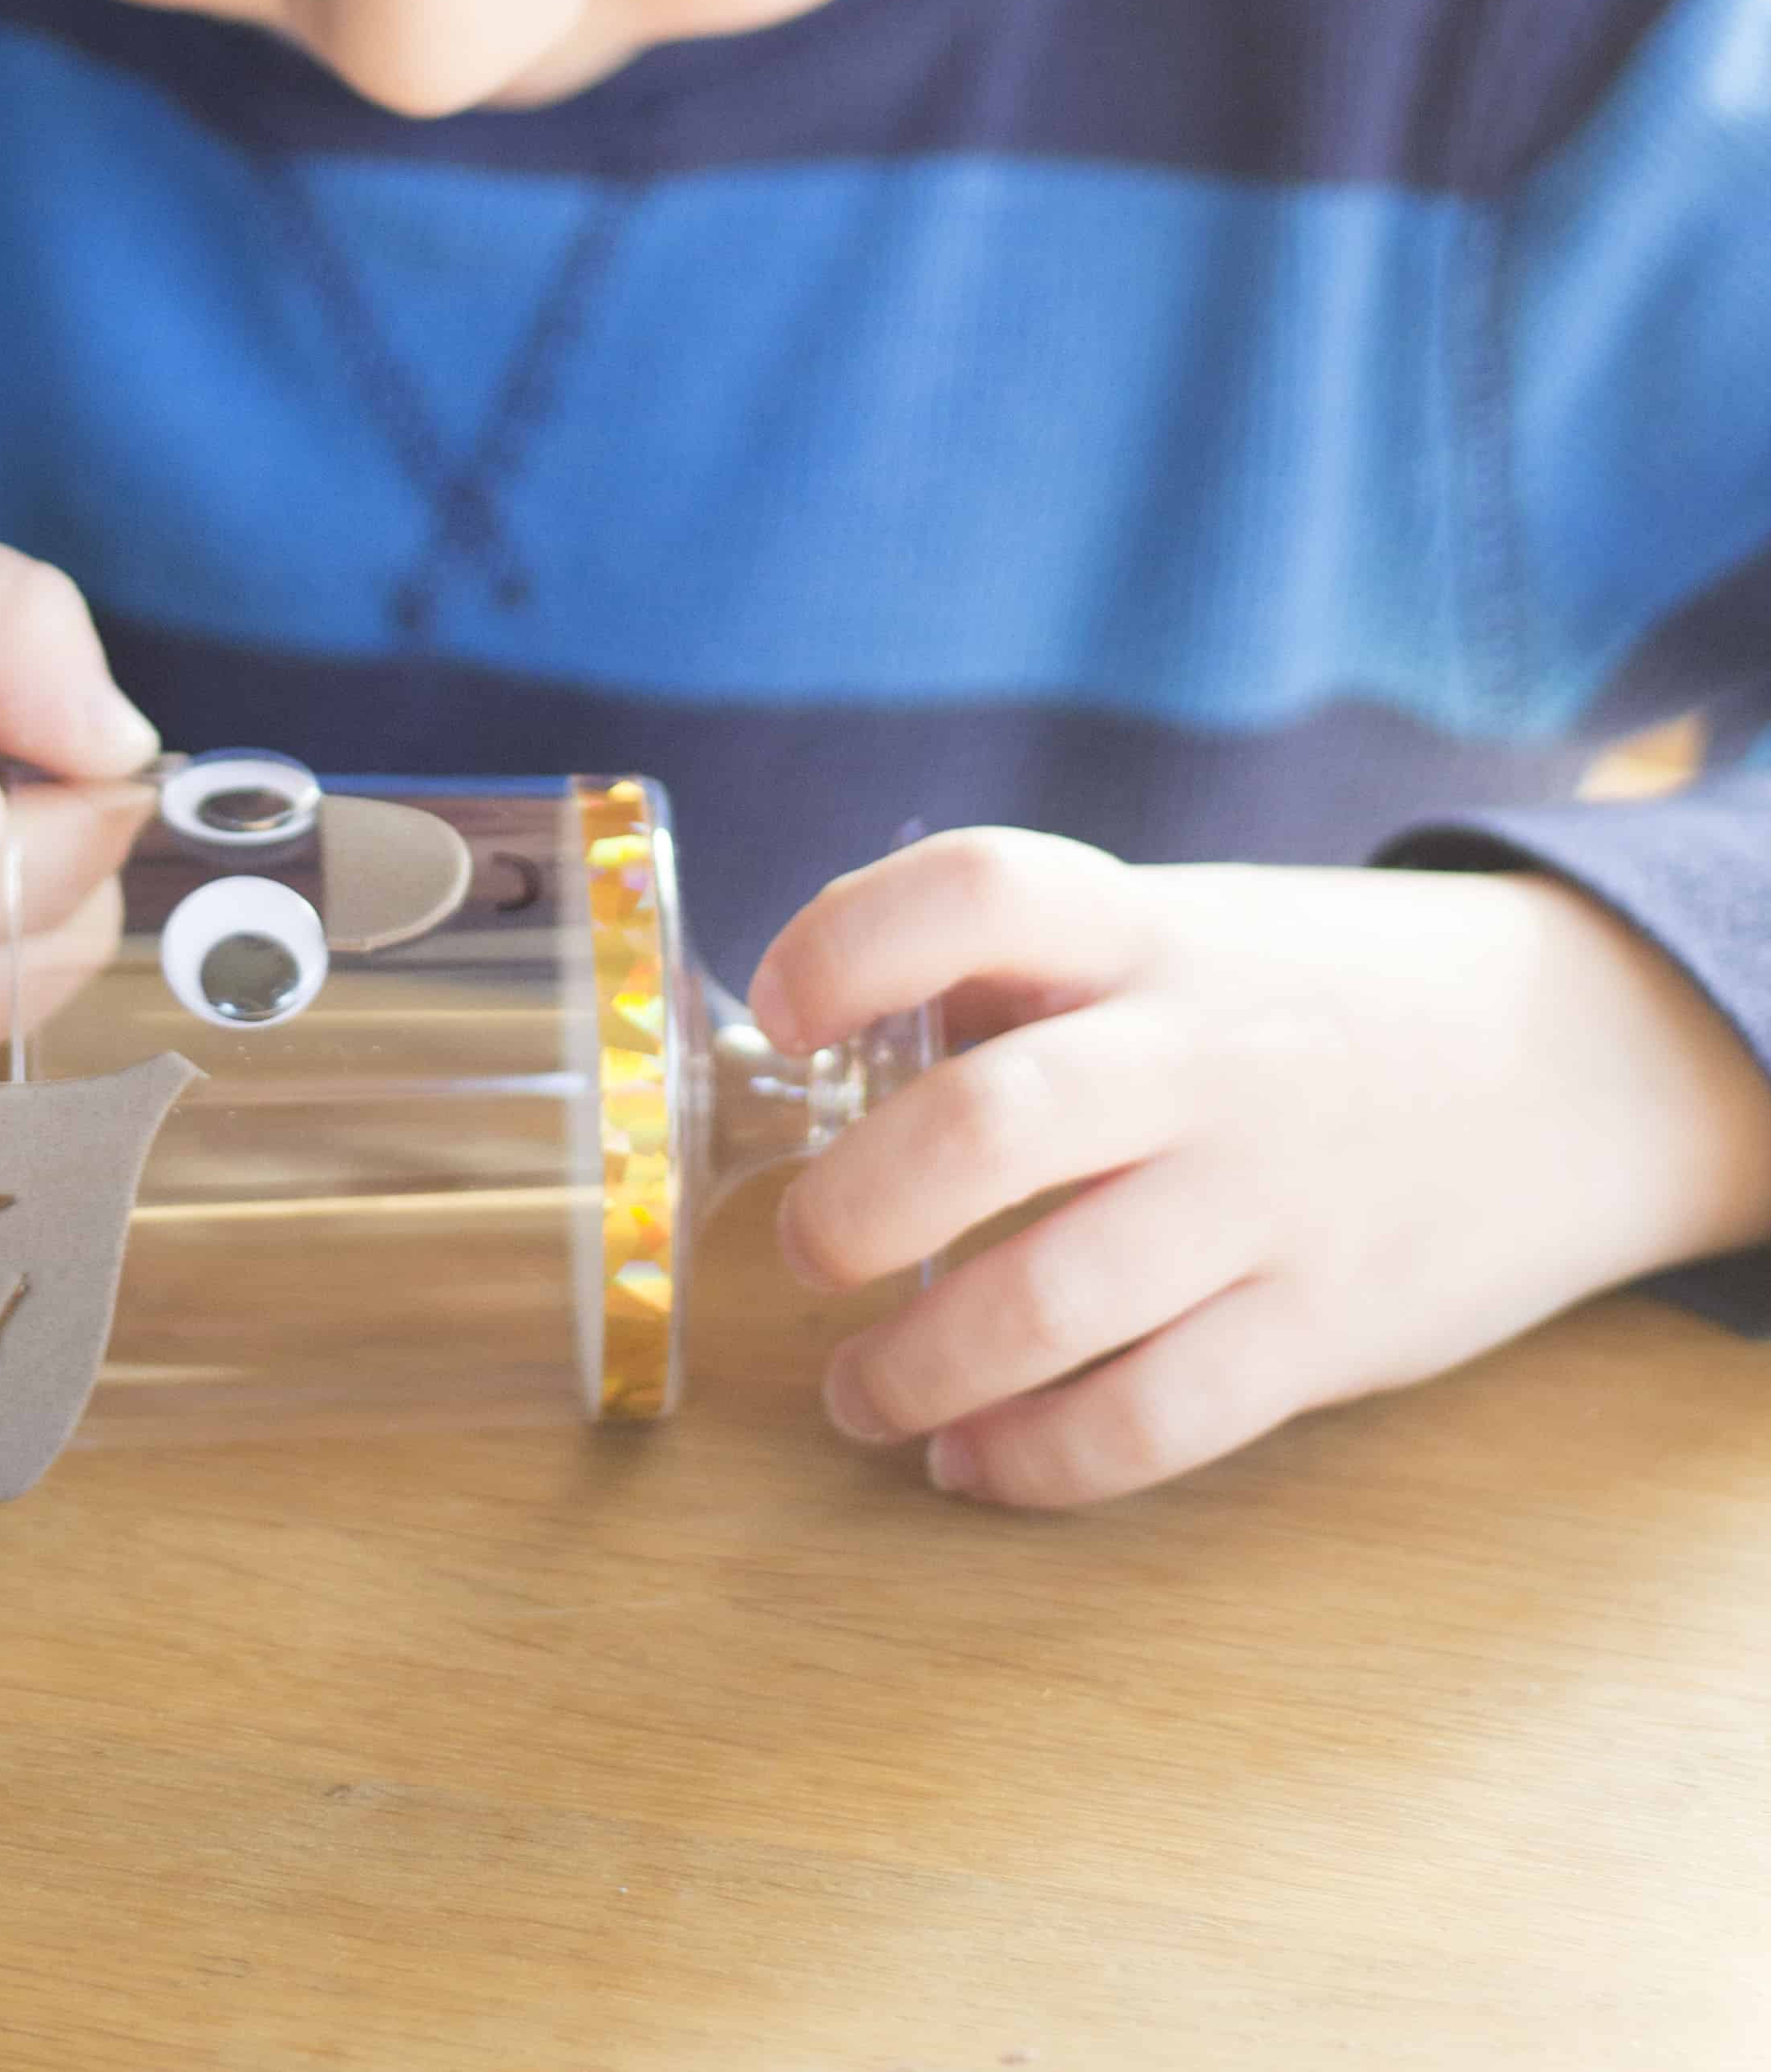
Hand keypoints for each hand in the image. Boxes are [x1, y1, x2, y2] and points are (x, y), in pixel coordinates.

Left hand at [749, 829, 1770, 1509]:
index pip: (979, 890)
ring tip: (861, 1395)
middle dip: (855, 1211)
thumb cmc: (1305, 998)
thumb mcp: (1178, 930)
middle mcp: (1202, 1053)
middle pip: (986, 1126)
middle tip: (806, 1254)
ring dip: (914, 1368)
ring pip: (1052, 1302)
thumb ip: (1019, 974)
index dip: (850, 943)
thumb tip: (820, 1042)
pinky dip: (1032, 1459)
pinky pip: (1152, 1419)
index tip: (781, 1012)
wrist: (1570, 1058)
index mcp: (1147, 930)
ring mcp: (1267, 1195)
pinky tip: (971, 1459)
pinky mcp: (1324, 1325)